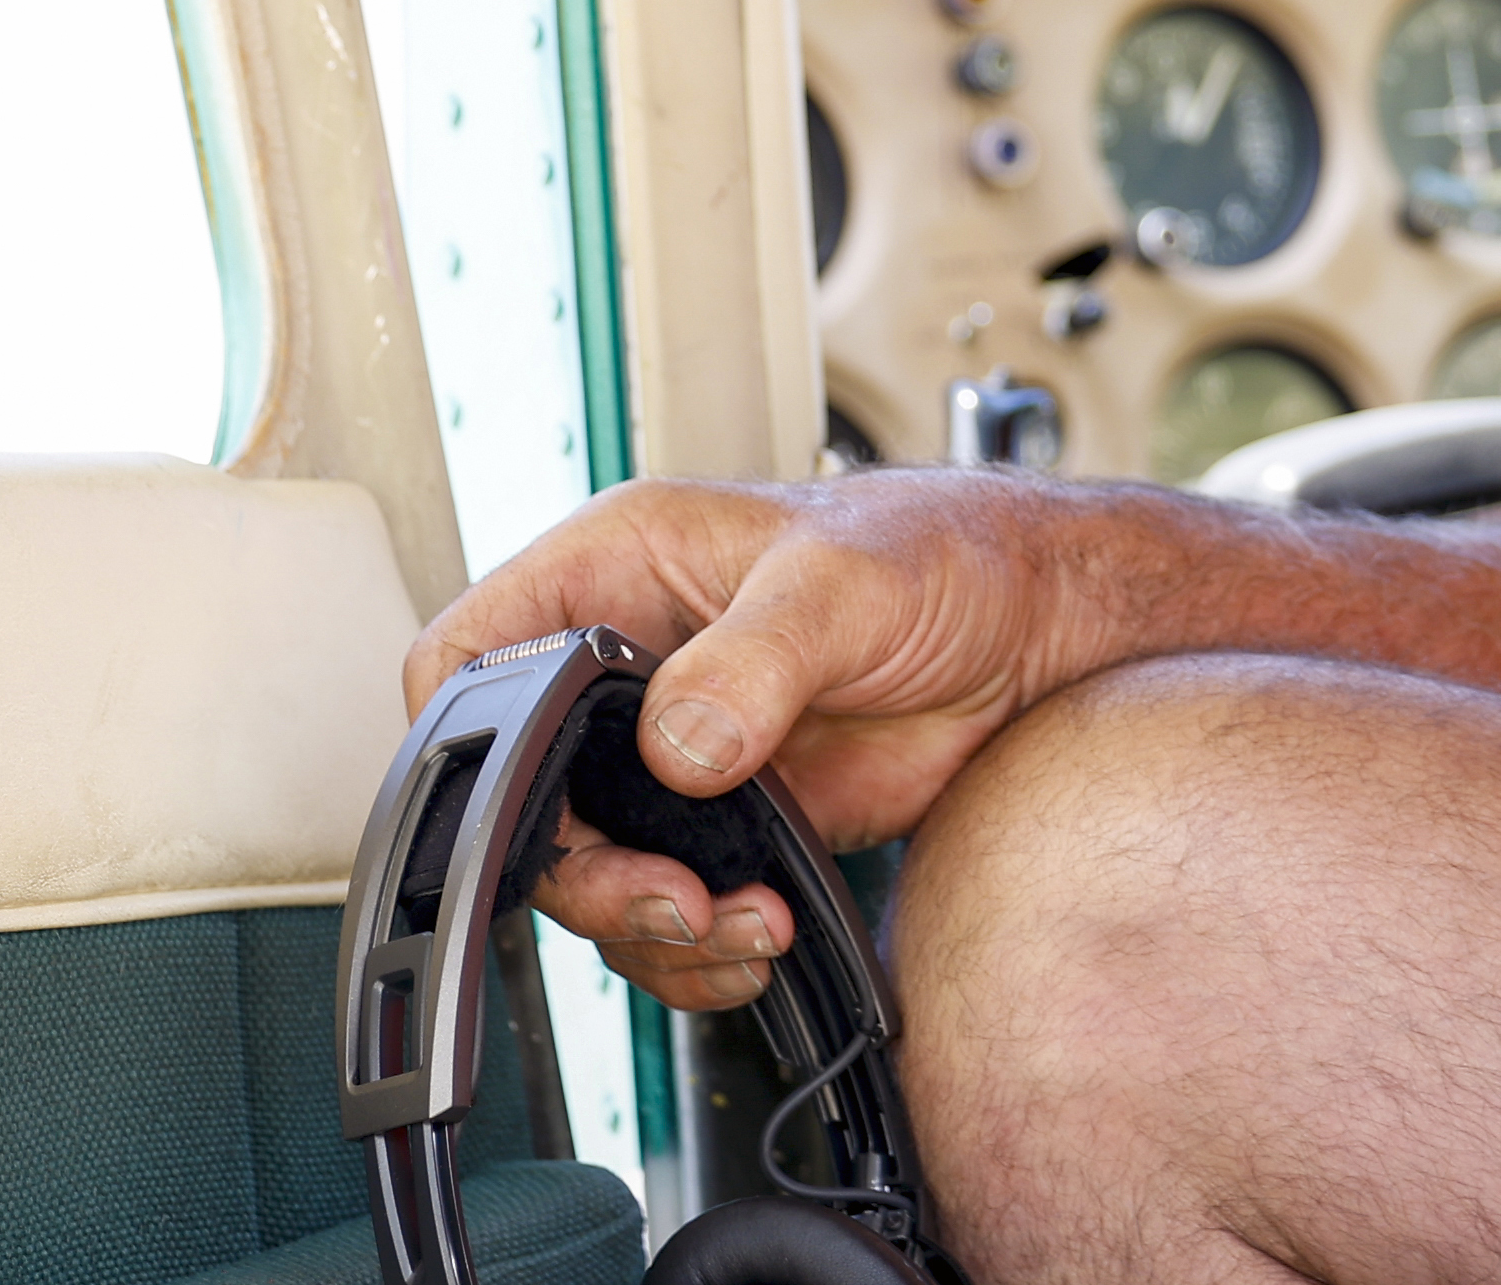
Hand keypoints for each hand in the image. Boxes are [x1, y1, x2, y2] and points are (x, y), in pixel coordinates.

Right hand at [404, 466, 1140, 1009]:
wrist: (1034, 629)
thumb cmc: (938, 551)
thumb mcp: (841, 582)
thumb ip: (754, 660)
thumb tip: (678, 744)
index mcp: (614, 574)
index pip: (470, 656)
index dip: (466, 739)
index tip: (528, 810)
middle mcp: (626, 670)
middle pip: (526, 800)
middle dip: (586, 873)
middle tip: (665, 900)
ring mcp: (671, 756)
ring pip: (594, 873)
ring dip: (652, 928)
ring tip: (739, 927)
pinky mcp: (727, 823)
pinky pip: (671, 911)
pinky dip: (702, 949)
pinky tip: (759, 939)